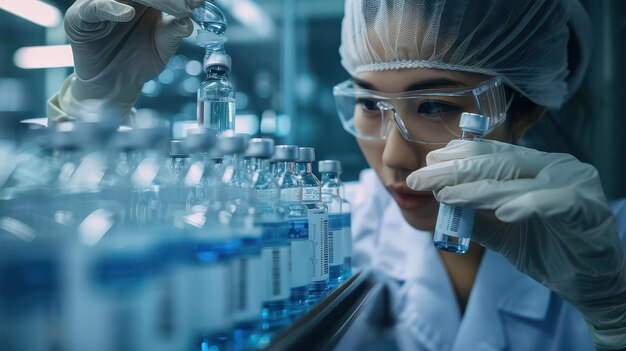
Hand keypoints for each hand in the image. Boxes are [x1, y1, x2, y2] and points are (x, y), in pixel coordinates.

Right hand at [61, 0, 199, 119]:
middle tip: (186, 6)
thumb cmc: (138, 61)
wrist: (115, 85)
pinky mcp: (80, 17)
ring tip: (172, 8)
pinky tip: (127, 14)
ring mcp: (98, 3)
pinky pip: (93, 7)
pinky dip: (110, 7)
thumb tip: (190, 19)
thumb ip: (174, 30)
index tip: (197, 2)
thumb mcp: (162, 47)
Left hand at [406, 139, 625, 348]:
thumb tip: (439, 202)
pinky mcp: (589, 209)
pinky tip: (503, 213)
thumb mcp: (503, 233)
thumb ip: (476, 216)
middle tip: (421, 179)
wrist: (590, 285)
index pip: (491, 154)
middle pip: (497, 163)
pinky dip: (527, 205)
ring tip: (448, 196)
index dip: (458, 156)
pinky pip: (555, 203)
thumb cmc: (548, 250)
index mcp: (536, 166)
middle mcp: (555, 167)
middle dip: (454, 171)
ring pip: (519, 181)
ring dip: (478, 190)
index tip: (426, 163)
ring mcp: (574, 183)